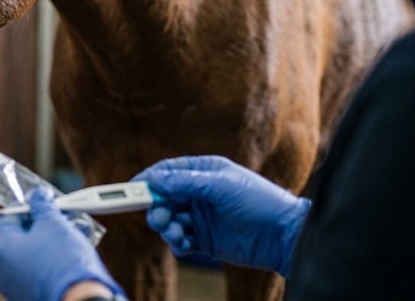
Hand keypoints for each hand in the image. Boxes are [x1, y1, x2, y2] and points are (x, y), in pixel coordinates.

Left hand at [0, 188, 124, 300]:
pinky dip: (54, 261)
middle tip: (63, 216)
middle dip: (44, 224)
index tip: (44, 201)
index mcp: (1, 248)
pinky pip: (41, 272)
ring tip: (75, 233)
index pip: (8, 217)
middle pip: (21, 237)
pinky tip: (74, 253)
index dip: (28, 206)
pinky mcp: (33, 296)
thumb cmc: (63, 261)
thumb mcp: (53, 223)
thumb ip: (42, 205)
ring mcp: (17, 286)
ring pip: (34, 255)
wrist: (81, 300)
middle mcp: (3, 270)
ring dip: (53, 242)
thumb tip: (38, 195)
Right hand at [133, 156, 310, 275]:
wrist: (283, 236)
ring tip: (177, 233)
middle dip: (156, 208)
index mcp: (204, 172)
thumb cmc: (259, 202)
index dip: (149, 180)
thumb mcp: (220, 185)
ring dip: (167, 227)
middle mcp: (199, 193)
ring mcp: (201, 217)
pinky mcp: (205, 239)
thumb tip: (155, 180)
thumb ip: (185, 182)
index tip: (131, 190)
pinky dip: (178, 242)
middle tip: (158, 218)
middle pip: (164, 198)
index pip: (168, 172)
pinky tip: (185, 243)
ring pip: (170, 220)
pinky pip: (181, 240)